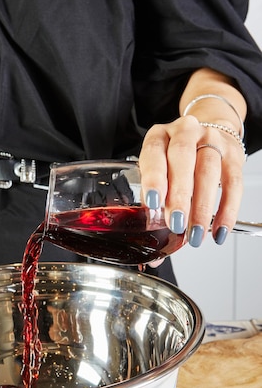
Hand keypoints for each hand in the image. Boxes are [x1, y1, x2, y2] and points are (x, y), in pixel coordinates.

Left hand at [138, 114, 245, 246]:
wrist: (205, 138)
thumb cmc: (175, 162)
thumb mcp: (158, 176)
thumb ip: (153, 208)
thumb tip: (155, 254)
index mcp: (158, 137)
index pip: (154, 153)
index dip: (153, 177)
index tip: (153, 202)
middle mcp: (184, 133)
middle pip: (183, 159)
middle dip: (179, 195)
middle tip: (175, 224)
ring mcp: (211, 140)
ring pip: (209, 171)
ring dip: (202, 207)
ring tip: (195, 234)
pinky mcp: (233, 155)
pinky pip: (233, 183)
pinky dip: (227, 209)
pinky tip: (218, 229)